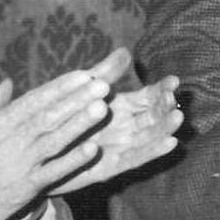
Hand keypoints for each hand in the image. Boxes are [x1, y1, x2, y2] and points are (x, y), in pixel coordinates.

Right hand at [0, 68, 112, 219]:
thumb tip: (8, 83)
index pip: (33, 101)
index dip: (60, 87)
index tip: (82, 75)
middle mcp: (9, 142)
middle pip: (49, 117)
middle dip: (77, 99)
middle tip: (103, 84)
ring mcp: (19, 166)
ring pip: (55, 141)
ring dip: (80, 124)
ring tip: (102, 108)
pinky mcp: (24, 190)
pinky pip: (53, 173)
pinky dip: (73, 161)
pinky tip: (93, 149)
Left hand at [51, 48, 183, 193]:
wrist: (40, 156)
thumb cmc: (63, 120)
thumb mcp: (84, 94)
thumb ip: (105, 74)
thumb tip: (126, 51)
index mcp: (122, 108)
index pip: (150, 97)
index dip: (163, 90)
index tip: (174, 81)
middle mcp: (126, 128)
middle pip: (154, 116)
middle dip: (167, 108)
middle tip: (175, 99)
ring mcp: (121, 147)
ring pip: (150, 137)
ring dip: (165, 129)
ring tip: (178, 118)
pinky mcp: (111, 167)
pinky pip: (135, 159)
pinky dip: (153, 152)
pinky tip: (170, 143)